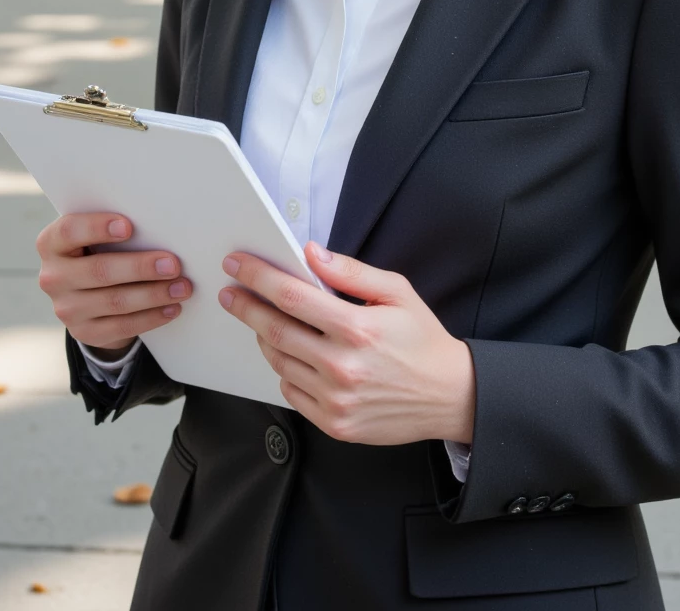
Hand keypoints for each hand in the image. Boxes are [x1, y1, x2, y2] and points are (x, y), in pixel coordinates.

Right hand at [36, 212, 190, 353]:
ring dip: (153, 294)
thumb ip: (115, 229)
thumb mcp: (96, 236)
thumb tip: (159, 225)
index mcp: (52, 243)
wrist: (87, 293)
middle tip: (173, 264)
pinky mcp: (83, 331)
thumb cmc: (99, 249)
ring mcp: (66, 308)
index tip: (129, 226)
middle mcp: (53, 277)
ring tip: (182, 287)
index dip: (97, 227)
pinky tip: (172, 308)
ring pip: (114, 301)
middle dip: (140, 267)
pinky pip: (121, 326)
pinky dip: (151, 317)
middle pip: (99, 271)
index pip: (69, 231)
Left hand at [219, 242, 474, 446]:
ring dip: (264, 337)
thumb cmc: (422, 340)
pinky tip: (290, 354)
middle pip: (275, 330)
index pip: (292, 297)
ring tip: (262, 320)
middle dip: (246, 306)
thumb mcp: (397, 292)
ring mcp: (336, 400)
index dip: (259, 278)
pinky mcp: (334, 424)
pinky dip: (284, 369)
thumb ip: (352, 272)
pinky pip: (291, 392)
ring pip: (279, 362)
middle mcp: (342, 366)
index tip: (237, 265)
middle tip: (230, 292)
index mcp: (358, 328)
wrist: (449, 396)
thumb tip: (311, 254)